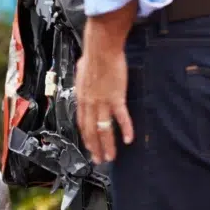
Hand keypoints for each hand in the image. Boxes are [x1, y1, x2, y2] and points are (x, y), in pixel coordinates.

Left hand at [75, 47, 134, 163]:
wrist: (101, 49)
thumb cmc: (92, 57)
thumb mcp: (81, 73)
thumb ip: (84, 83)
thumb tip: (84, 81)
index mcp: (82, 98)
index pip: (81, 123)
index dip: (85, 137)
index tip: (89, 146)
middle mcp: (90, 104)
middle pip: (90, 131)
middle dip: (94, 148)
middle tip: (98, 160)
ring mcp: (102, 102)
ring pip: (103, 129)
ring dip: (107, 145)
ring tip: (110, 157)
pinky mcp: (116, 98)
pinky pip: (120, 117)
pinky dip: (125, 129)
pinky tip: (128, 139)